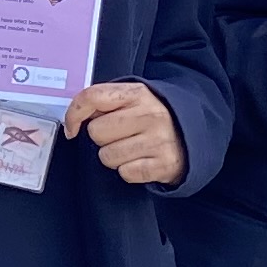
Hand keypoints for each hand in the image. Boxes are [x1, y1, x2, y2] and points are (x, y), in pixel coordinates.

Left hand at [66, 80, 185, 184]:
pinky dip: (129, 171)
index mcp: (137, 93)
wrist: (193, 136)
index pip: (92, 97)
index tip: (72, 128)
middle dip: (102, 138)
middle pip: (96, 132)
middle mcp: (149, 114)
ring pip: (107, 156)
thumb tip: (75, 120)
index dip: (74, 114)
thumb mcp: (134, 100)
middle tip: (120, 136)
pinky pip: (125, 173)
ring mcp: (158, 140)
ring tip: (131, 149)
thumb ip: (106, 102)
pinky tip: (141, 161)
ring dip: (114, 157)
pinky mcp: (163, 164)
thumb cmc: (153, 118)